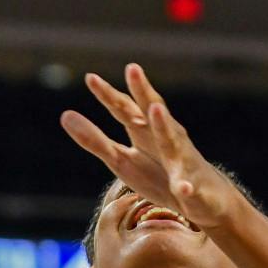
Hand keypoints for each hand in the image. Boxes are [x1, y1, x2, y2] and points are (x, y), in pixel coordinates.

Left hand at [60, 64, 244, 230]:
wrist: (203, 199)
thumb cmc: (158, 174)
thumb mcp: (121, 159)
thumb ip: (95, 139)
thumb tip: (64, 115)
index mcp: (145, 131)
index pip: (125, 109)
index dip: (108, 95)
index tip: (90, 78)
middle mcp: (166, 138)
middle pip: (152, 112)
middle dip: (143, 92)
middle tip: (132, 68)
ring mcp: (182, 161)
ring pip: (172, 141)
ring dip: (164, 125)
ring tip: (154, 110)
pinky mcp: (192, 188)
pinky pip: (188, 187)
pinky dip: (185, 186)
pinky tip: (181, 188)